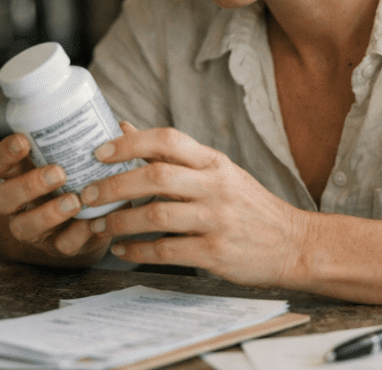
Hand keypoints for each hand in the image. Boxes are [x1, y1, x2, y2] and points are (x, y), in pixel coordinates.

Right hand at [0, 133, 111, 265]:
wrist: (88, 220)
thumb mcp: (77, 158)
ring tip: (75, 200)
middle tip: (58, 173)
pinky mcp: (59, 246)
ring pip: (24, 227)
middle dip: (28, 185)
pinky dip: (79, 233)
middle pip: (2, 198)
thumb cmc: (80, 177)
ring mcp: (35, 229)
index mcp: (19, 174)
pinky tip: (93, 222)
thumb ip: (92, 141)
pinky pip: (63, 244)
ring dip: (49, 214)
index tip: (24, 141)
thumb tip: (122, 127)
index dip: (5, 153)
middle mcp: (19, 203)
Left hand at [81, 123, 310, 287]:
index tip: (98, 152)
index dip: (129, 143)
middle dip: (112, 186)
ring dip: (119, 221)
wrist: (295, 244)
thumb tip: (122, 127)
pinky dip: (137, 251)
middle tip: (86, 195)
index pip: (168, 139)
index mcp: (214, 162)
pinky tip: (122, 250)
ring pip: (156, 216)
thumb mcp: (218, 172)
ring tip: (99, 225)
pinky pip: (166, 251)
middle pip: (155, 177)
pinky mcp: (216, 253)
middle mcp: (216, 187)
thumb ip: (172, 154)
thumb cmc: (249, 206)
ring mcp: (217, 220)